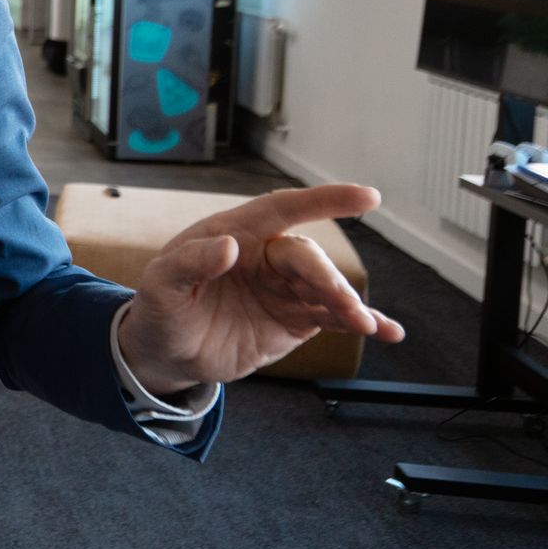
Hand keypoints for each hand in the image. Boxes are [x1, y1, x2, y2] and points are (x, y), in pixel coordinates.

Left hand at [117, 183, 405, 394]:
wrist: (166, 352)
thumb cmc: (160, 307)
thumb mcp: (160, 285)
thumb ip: (189, 263)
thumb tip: (227, 246)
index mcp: (234, 234)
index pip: (283, 209)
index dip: (324, 200)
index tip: (365, 197)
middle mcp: (266, 257)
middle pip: (308, 258)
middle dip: (330, 279)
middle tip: (345, 307)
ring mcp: (284, 288)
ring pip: (326, 288)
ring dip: (350, 304)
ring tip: (366, 325)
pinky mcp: (295, 320)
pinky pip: (334, 318)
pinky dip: (364, 324)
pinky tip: (388, 332)